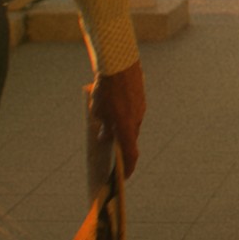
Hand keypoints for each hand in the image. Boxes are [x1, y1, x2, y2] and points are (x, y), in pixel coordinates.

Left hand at [89, 62, 146, 177]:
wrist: (119, 62)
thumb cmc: (106, 88)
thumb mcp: (98, 110)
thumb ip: (103, 126)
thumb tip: (106, 135)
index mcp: (126, 127)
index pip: (131, 154)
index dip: (128, 168)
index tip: (124, 177)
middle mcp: (136, 120)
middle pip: (130, 139)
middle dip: (121, 146)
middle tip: (111, 153)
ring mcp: (140, 108)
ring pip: (131, 124)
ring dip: (122, 129)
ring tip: (109, 129)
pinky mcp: (140, 98)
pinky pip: (133, 112)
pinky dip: (125, 116)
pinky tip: (114, 110)